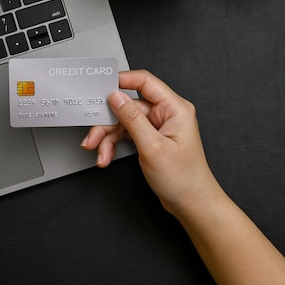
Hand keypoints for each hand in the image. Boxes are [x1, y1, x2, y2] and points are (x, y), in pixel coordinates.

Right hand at [82, 70, 216, 214]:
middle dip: (108, 122)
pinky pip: (127, 134)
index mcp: (175, 108)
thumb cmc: (183, 179)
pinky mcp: (151, 139)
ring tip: (100, 153)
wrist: (191, 203)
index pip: (144, 82)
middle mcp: (167, 114)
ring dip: (108, 137)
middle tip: (93, 135)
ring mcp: (158, 126)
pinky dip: (114, 145)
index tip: (101, 87)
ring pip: (124, 122)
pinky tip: (107, 156)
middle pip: (128, 106)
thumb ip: (132, 119)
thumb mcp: (153, 147)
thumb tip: (116, 97)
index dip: (121, 81)